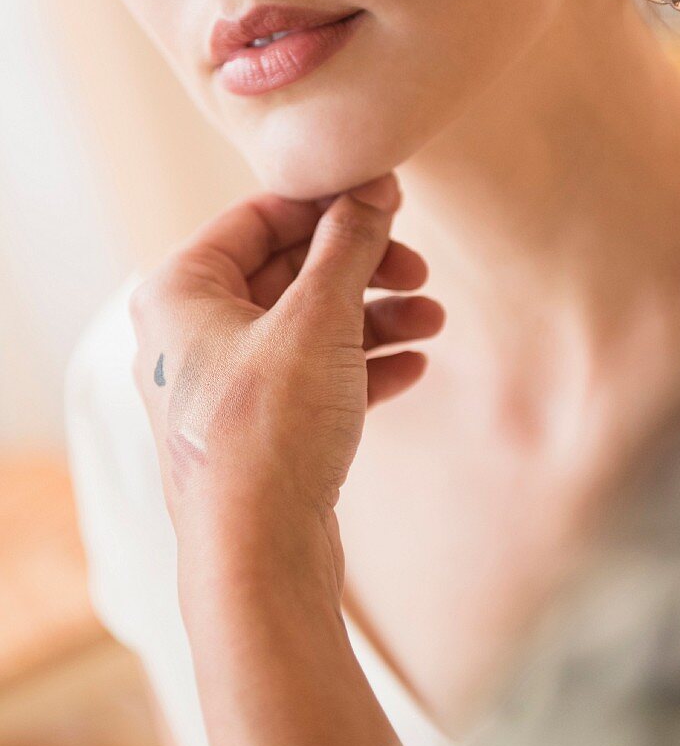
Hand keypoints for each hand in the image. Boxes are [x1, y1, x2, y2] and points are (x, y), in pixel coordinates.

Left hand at [129, 171, 445, 591]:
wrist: (258, 558)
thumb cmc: (269, 430)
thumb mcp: (318, 320)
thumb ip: (349, 245)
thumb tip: (372, 187)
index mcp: (180, 291)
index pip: (259, 217)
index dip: (328, 204)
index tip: (388, 200)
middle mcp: (191, 334)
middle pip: (288, 272)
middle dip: (363, 269)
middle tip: (419, 270)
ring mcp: (222, 385)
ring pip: (307, 326)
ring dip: (374, 318)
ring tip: (433, 321)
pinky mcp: (255, 429)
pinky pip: (312, 376)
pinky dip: (361, 366)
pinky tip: (413, 368)